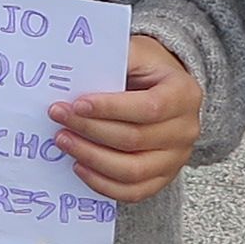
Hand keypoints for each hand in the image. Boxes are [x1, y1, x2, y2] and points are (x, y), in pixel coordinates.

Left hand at [53, 34, 200, 205]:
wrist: (165, 88)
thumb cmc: (147, 69)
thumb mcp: (136, 52)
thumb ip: (112, 60)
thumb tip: (74, 76)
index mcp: (184, 94)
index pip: (149, 108)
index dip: (110, 109)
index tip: (76, 104)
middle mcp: (186, 130)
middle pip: (135, 140)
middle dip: (90, 130)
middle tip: (58, 117)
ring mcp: (176, 158)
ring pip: (132, 171)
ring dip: (91, 158)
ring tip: (63, 140)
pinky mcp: (162, 177)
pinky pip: (133, 192)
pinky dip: (103, 184)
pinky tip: (79, 166)